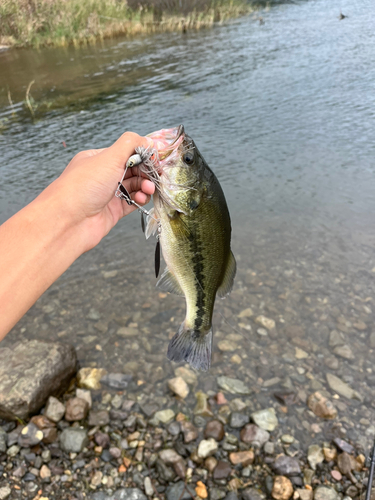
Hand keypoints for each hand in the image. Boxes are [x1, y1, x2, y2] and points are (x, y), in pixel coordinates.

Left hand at [47, 132, 154, 250]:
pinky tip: (143, 198)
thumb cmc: (83, 186)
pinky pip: (132, 202)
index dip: (143, 154)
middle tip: (156, 175)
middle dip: (146, 171)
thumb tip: (148, 140)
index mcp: (98, 159)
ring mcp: (107, 194)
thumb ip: (130, 145)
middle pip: (132, 169)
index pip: (126, 152)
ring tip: (149, 188)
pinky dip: (140, 199)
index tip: (156, 159)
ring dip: (145, 185)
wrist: (68, 221)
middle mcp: (102, 176)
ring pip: (134, 186)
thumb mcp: (108, 157)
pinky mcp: (113, 211)